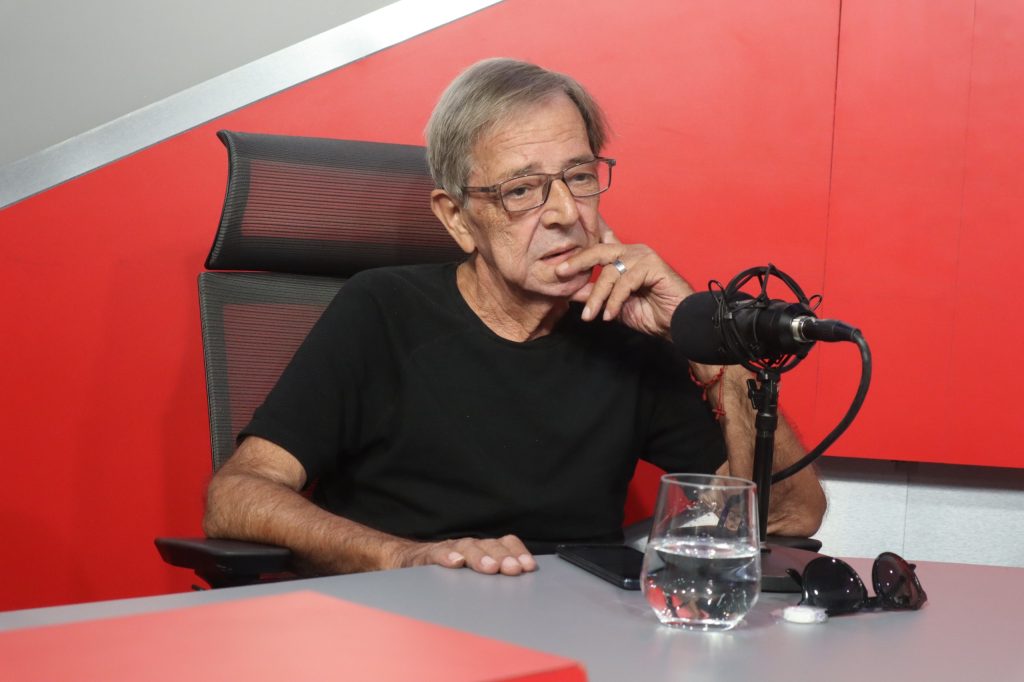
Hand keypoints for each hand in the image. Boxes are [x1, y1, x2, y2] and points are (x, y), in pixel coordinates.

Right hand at [394, 534, 536, 575]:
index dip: (518, 552)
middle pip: (489, 546)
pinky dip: (447, 556)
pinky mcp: (428, 555)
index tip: (528, 567)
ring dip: (480, 557)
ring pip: (467, 548)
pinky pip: (437, 554)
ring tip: (490, 568)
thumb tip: (523, 588)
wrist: (407, 560)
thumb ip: (495, 579)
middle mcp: (469, 546)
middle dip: (503, 557)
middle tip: (512, 569)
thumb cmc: (448, 572)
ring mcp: (449, 549)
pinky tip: (454, 563)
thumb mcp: (474, 574)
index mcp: (484, 550)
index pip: (505, 544)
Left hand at [556, 216, 694, 337]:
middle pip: (599, 250)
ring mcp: (644, 256)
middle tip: (559, 272)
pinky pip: (625, 282)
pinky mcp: (653, 266)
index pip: (601, 243)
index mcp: (624, 258)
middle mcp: (633, 252)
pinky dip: (615, 300)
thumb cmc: (652, 314)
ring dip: (598, 296)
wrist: (679, 324)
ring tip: (590, 315)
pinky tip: (609, 315)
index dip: (584, 240)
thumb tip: (571, 291)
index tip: (565, 236)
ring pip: (610, 272)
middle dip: (578, 261)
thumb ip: (596, 295)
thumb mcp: (614, 306)